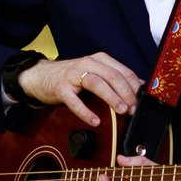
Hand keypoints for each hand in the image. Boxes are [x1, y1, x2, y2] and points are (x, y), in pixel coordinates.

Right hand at [16, 52, 140, 126]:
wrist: (39, 75)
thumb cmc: (71, 77)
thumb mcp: (94, 72)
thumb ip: (114, 77)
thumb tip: (139, 87)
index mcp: (99, 59)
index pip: (123, 71)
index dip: (134, 87)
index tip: (141, 102)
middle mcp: (88, 63)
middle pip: (113, 76)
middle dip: (126, 93)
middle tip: (133, 109)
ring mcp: (73, 74)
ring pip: (98, 84)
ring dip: (112, 98)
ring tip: (122, 111)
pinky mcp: (61, 88)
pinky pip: (75, 101)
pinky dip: (86, 112)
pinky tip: (95, 121)